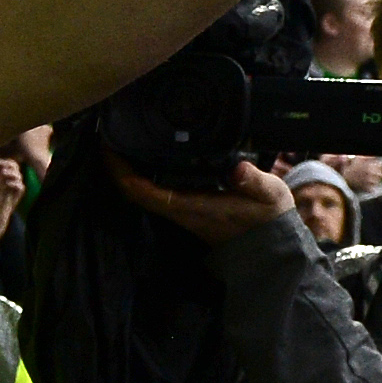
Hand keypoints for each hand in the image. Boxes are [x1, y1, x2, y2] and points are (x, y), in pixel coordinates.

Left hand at [109, 156, 295, 243]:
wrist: (272, 248)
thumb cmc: (269, 221)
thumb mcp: (269, 197)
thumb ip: (254, 182)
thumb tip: (239, 168)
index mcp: (191, 206)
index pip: (144, 192)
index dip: (121, 172)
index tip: (108, 146)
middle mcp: (179, 211)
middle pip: (134, 191)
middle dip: (117, 166)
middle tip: (109, 134)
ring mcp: (181, 211)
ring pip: (143, 192)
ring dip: (129, 169)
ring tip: (123, 138)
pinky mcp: (188, 208)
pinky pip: (156, 191)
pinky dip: (145, 173)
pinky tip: (147, 153)